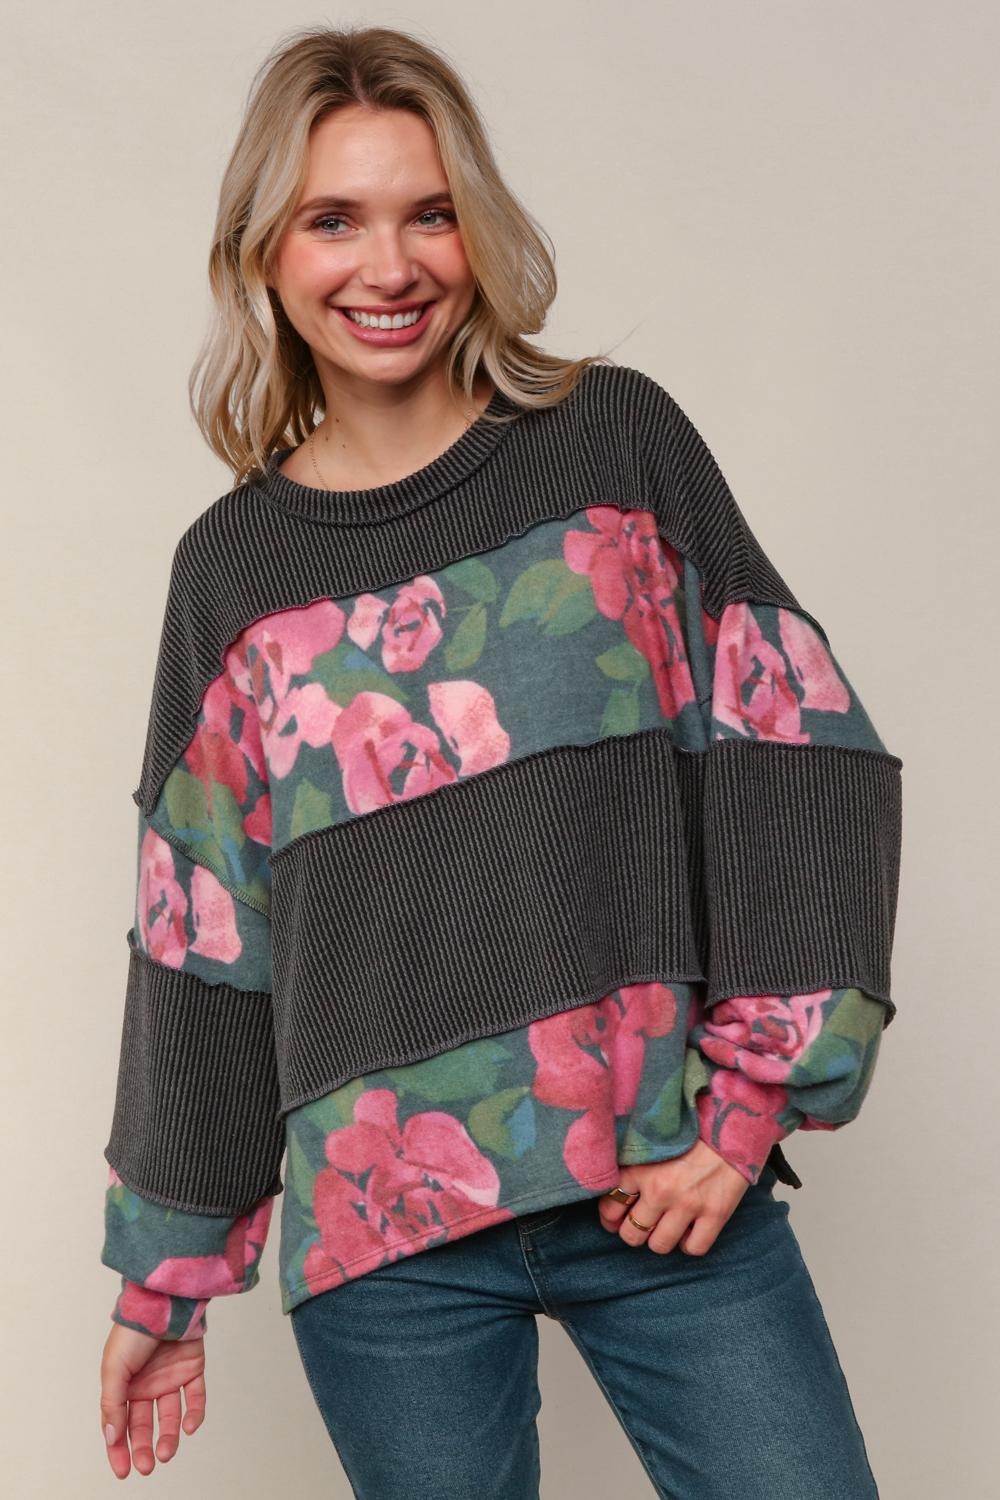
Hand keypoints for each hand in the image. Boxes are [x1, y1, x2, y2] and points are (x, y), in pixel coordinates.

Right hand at [100, 1323, 205, 1477]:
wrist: (165, 1301)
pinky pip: (195, 1397)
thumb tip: (111, 1437)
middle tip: (146, 1466)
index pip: (119, 1423)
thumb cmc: (134, 1330)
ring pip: (171, 1415)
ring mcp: (170, 1376)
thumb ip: (112, 1405)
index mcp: (123, 1384)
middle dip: (143, 1447)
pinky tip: (189, 1427)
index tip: (123, 1470)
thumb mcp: (114, 1369)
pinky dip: (194, 1414)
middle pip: (144, 1424)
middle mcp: (147, 1383)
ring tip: (166, 1453)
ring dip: (169, 1436)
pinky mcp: (192, 1369)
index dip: (118, 1448)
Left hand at [597, 1138, 750, 1255]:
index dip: (610, 1217)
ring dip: (661, 1239)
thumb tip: (616, 1184)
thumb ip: (633, 1161)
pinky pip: (694, 1248)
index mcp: (640, 1168)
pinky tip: (691, 1229)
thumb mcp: (653, 1138)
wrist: (732, 1122)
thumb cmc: (690, 1128)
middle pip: (631, 1234)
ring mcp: (688, 1205)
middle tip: (642, 1224)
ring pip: (659, 1246)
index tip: (616, 1217)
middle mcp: (660, 1190)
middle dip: (633, 1232)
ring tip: (667, 1226)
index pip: (610, 1206)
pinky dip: (690, 1244)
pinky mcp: (715, 1214)